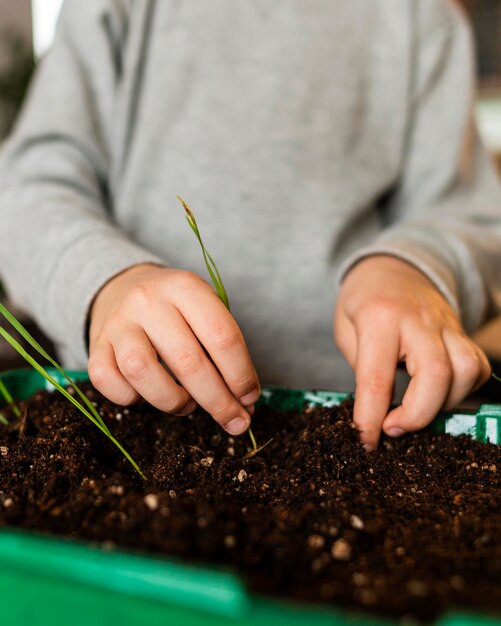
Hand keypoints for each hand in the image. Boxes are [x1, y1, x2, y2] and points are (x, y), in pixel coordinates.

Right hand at [88, 264, 259, 434]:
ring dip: (173, 400)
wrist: (123, 288)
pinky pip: (109, 383)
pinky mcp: (95, 346)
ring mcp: (118, 323)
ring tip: (188, 404)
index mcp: (185, 287)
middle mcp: (148, 301)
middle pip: (187, 361)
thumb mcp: (204, 310)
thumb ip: (224, 349)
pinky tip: (149, 394)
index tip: (250, 399)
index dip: (241, 374)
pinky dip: (132, 399)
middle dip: (218, 401)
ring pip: (142, 371)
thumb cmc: (176, 309)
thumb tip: (244, 403)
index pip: (222, 336)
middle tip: (234, 420)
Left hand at [334, 255, 490, 450]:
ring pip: (467, 371)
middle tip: (392, 427)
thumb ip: (363, 368)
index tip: (366, 442)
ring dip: (442, 404)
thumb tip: (377, 413)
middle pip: (436, 375)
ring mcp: (446, 325)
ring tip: (414, 410)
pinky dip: (462, 390)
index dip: (370, 418)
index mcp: (379, 317)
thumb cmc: (363, 302)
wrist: (391, 269)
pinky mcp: (462, 333)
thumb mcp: (346, 331)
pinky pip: (477, 367)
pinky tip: (436, 394)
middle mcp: (418, 320)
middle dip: (417, 415)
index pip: (376, 378)